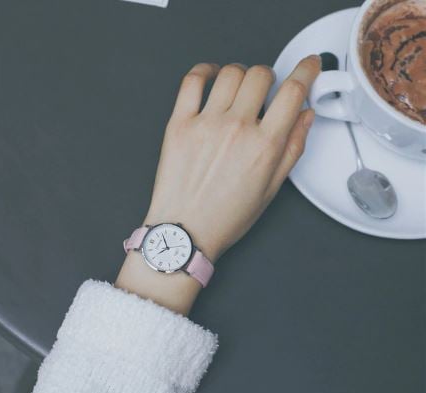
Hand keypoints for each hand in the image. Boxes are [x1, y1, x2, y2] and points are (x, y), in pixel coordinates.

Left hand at [144, 56, 320, 262]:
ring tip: (239, 88)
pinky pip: (192, 81)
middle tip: (267, 89)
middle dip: (270, 76)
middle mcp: (236, 129)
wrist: (185, 231)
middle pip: (261, 74)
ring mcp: (206, 124)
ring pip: (230, 73)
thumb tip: (305, 116)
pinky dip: (204, 70)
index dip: (307, 70)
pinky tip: (211, 77)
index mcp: (264, 146)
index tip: (309, 65)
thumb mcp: (271, 188)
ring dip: (241, 74)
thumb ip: (292, 148)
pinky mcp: (179, 124)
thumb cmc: (225, 216)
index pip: (294, 91)